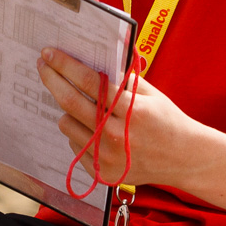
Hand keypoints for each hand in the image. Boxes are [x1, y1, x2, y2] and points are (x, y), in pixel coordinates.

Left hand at [38, 48, 205, 187]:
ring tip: (86, 107)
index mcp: (131, 110)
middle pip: (70, 102)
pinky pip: (74, 145)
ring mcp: (107, 157)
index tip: (50, 53)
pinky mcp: (101, 172)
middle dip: (52, 79)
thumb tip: (94, 57)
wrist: (183, 158)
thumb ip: (123, 78)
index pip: (90, 82)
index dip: (66, 65)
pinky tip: (97, 131)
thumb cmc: (166, 121)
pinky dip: (80, 133)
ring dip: (69, 110)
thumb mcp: (151, 93)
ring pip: (66, 124)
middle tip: (43, 65)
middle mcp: (116, 135)